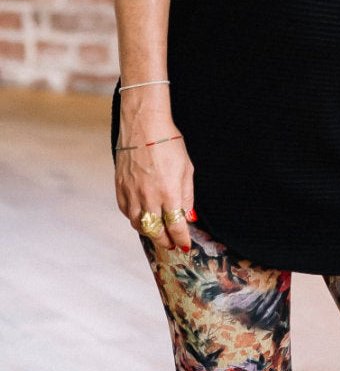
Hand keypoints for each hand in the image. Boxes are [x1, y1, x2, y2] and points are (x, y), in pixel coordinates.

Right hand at [114, 92, 194, 251]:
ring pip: (138, 225)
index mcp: (169, 193)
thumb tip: (188, 215)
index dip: (180, 239)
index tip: (184, 245)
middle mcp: (149, 197)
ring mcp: (132, 194)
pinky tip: (142, 217)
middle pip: (155, 231)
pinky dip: (135, 218)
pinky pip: (127, 212)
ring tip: (157, 232)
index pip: (175, 226)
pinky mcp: (120, 188)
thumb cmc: (168, 143)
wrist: (143, 126)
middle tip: (171, 245)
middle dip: (165, 241)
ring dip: (149, 232)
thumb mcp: (187, 168)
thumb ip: (187, 194)